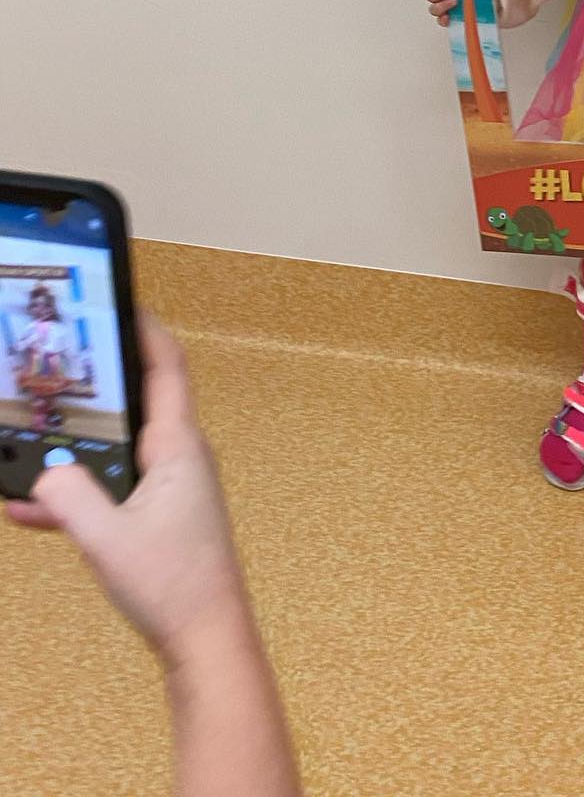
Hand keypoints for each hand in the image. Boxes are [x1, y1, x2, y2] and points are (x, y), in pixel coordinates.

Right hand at [6, 314, 251, 670]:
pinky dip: (75, 492)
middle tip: (53, 366)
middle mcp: (179, 456)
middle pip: (134, 403)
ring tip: (23, 438)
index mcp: (178, 447)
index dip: (145, 330)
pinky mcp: (158, 514)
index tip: (121, 301)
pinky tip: (29, 507)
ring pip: (114, 449)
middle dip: (93, 385)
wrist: (206, 637)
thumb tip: (43, 473)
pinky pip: (110, 488)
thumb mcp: (107, 539)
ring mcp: (170, 485)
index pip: (166, 369)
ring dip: (73, 448)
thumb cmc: (173, 584)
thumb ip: (70, 499)